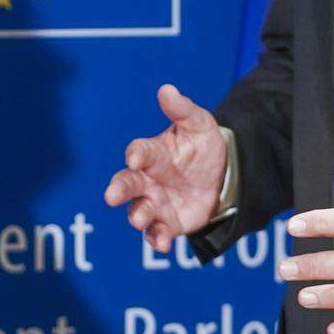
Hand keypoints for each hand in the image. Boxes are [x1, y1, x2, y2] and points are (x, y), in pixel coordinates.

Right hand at [102, 84, 226, 252]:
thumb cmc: (201, 146)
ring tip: (139, 219)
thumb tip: (167, 89)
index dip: (136, 154)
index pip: (139, 152)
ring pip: (139, 211)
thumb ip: (182, 109)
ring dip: (137, 216)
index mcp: (152, 154)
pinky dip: (156, 239)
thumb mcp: (199, 124)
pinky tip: (161, 244)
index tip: (135, 158)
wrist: (222, 175)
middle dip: (119, 189)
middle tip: (111, 195)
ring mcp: (156, 202)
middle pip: (127, 184)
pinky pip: (158, 233)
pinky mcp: (168, 222)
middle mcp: (148, 179)